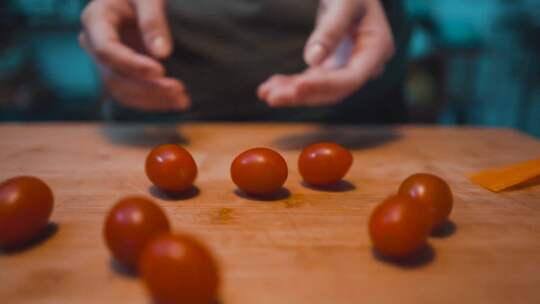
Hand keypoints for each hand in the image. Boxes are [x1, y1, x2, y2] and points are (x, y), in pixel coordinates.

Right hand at [80, 0, 189, 110]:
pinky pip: (130, 94)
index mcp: (96, 19)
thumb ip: (153, 20)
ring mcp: (105, 61)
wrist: (140, 0)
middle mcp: (94, 43)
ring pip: (121, 90)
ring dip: (152, 99)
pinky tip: (178, 102)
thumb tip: (162, 53)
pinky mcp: (118, 72)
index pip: (107, 50)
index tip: (160, 71)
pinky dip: (154, 101)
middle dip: (147, 87)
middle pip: (114, 75)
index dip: (132, 64)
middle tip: (179, 89)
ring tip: (183, 99)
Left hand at [258, 0, 394, 106]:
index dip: (324, 84)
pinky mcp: (333, 66)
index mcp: (377, 48)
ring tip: (265, 93)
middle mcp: (366, 65)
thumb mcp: (344, 1)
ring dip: (292, 93)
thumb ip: (331, 29)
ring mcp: (349, 67)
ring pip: (320, 89)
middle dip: (302, 95)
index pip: (351, 78)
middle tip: (272, 97)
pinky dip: (291, 85)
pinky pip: (312, 81)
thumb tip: (313, 60)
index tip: (298, 86)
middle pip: (334, 90)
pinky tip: (269, 87)